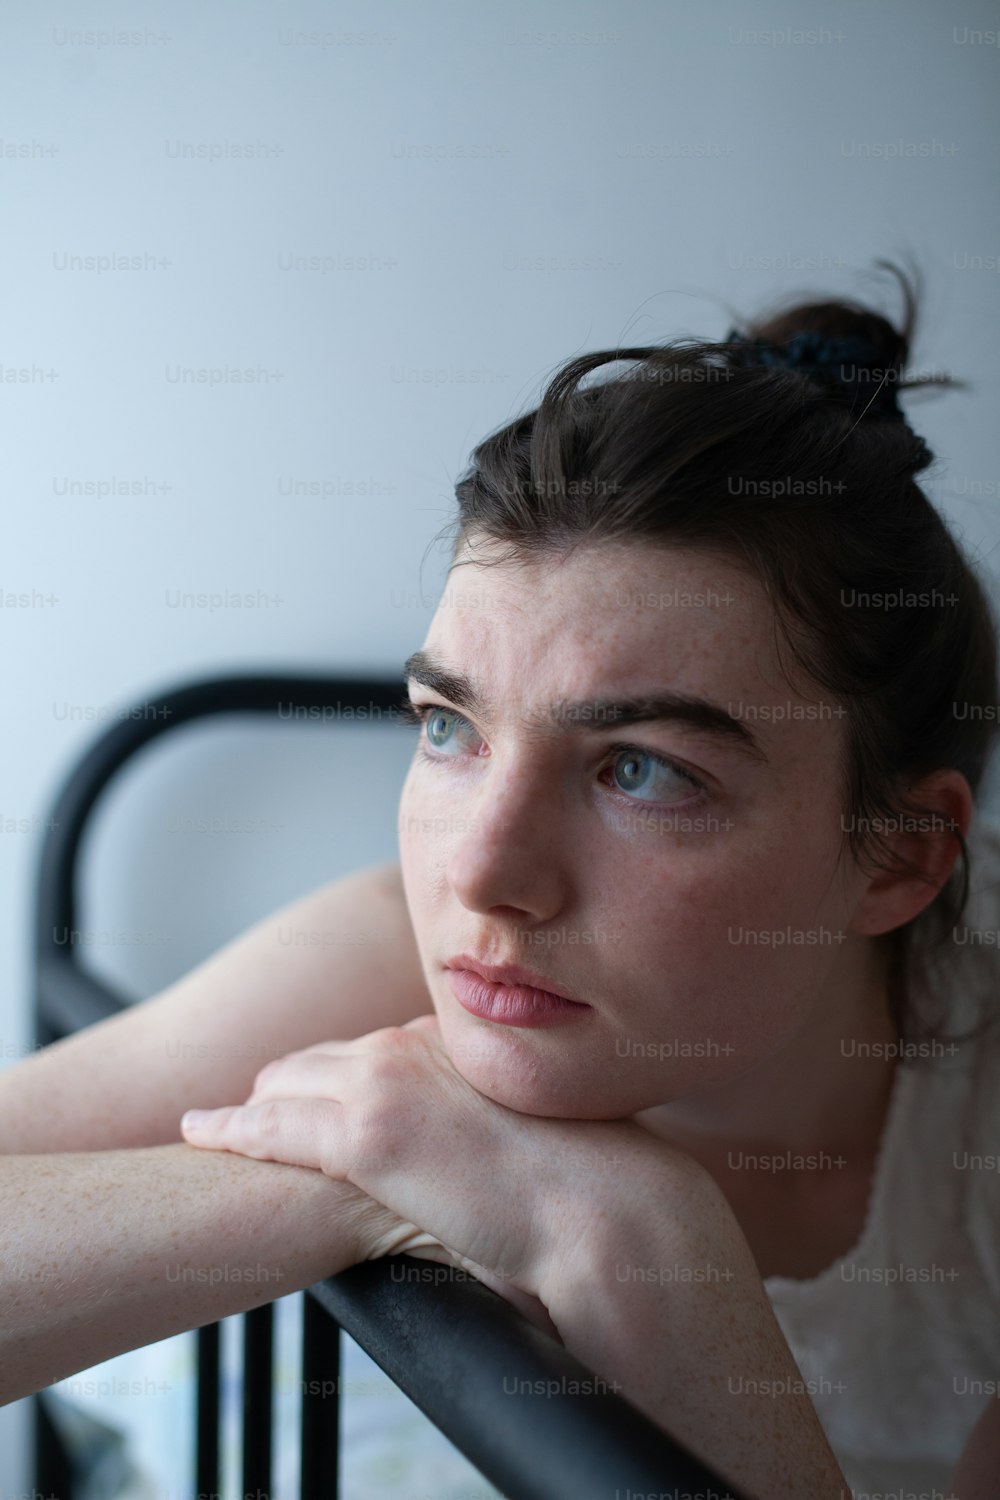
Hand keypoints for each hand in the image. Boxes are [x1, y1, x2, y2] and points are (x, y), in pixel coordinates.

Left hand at [179, 1015, 677, 1332]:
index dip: (340, 1071)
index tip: (318, 1086)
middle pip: (321, 1056)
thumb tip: (490, 1150)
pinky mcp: (364, 1136)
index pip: (374, 1046)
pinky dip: (231, 1130)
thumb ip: (494, 1118)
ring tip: (215, 1122)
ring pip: (288, 1083)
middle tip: (252, 1105)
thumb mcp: (538, 1126)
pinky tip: (204, 1133)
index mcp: (459, 1040)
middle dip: (284, 1081)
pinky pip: (271, 1128)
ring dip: (252, 1104)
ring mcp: (387, 1084)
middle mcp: (417, 1044)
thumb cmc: (589, 1182)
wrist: (603, 1204)